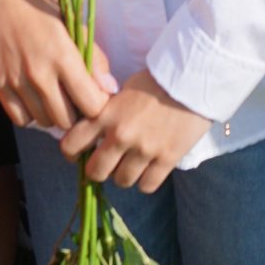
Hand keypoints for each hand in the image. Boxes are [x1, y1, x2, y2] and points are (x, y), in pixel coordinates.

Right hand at [0, 0, 113, 130]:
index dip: (97, 104)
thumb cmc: (44, 10)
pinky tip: (34, 97)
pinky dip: (30, 114)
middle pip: (67, 120)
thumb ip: (95, 59)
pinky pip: (21, 119)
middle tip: (74, 98)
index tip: (94, 96)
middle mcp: (39, 72)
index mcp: (63, 55)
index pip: (91, 105)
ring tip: (54, 95)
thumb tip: (110, 89)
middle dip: (76, 113)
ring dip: (53, 113)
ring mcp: (16, 81)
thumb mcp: (75, 27)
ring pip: (45, 122)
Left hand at [59, 72, 209, 193]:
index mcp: (106, 114)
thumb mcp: (123, 90)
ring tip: (133, 163)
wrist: (193, 78)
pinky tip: (151, 168)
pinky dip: (146, 180)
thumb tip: (92, 131)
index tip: (79, 154)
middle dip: (99, 169)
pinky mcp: (167, 159)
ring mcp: (144, 149)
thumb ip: (107, 111)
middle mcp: (121, 135)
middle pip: (95, 172)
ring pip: (122, 181)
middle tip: (108, 163)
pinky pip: (147, 186)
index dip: (72, 152)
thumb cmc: (157, 80)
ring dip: (125, 174)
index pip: (71, 144)